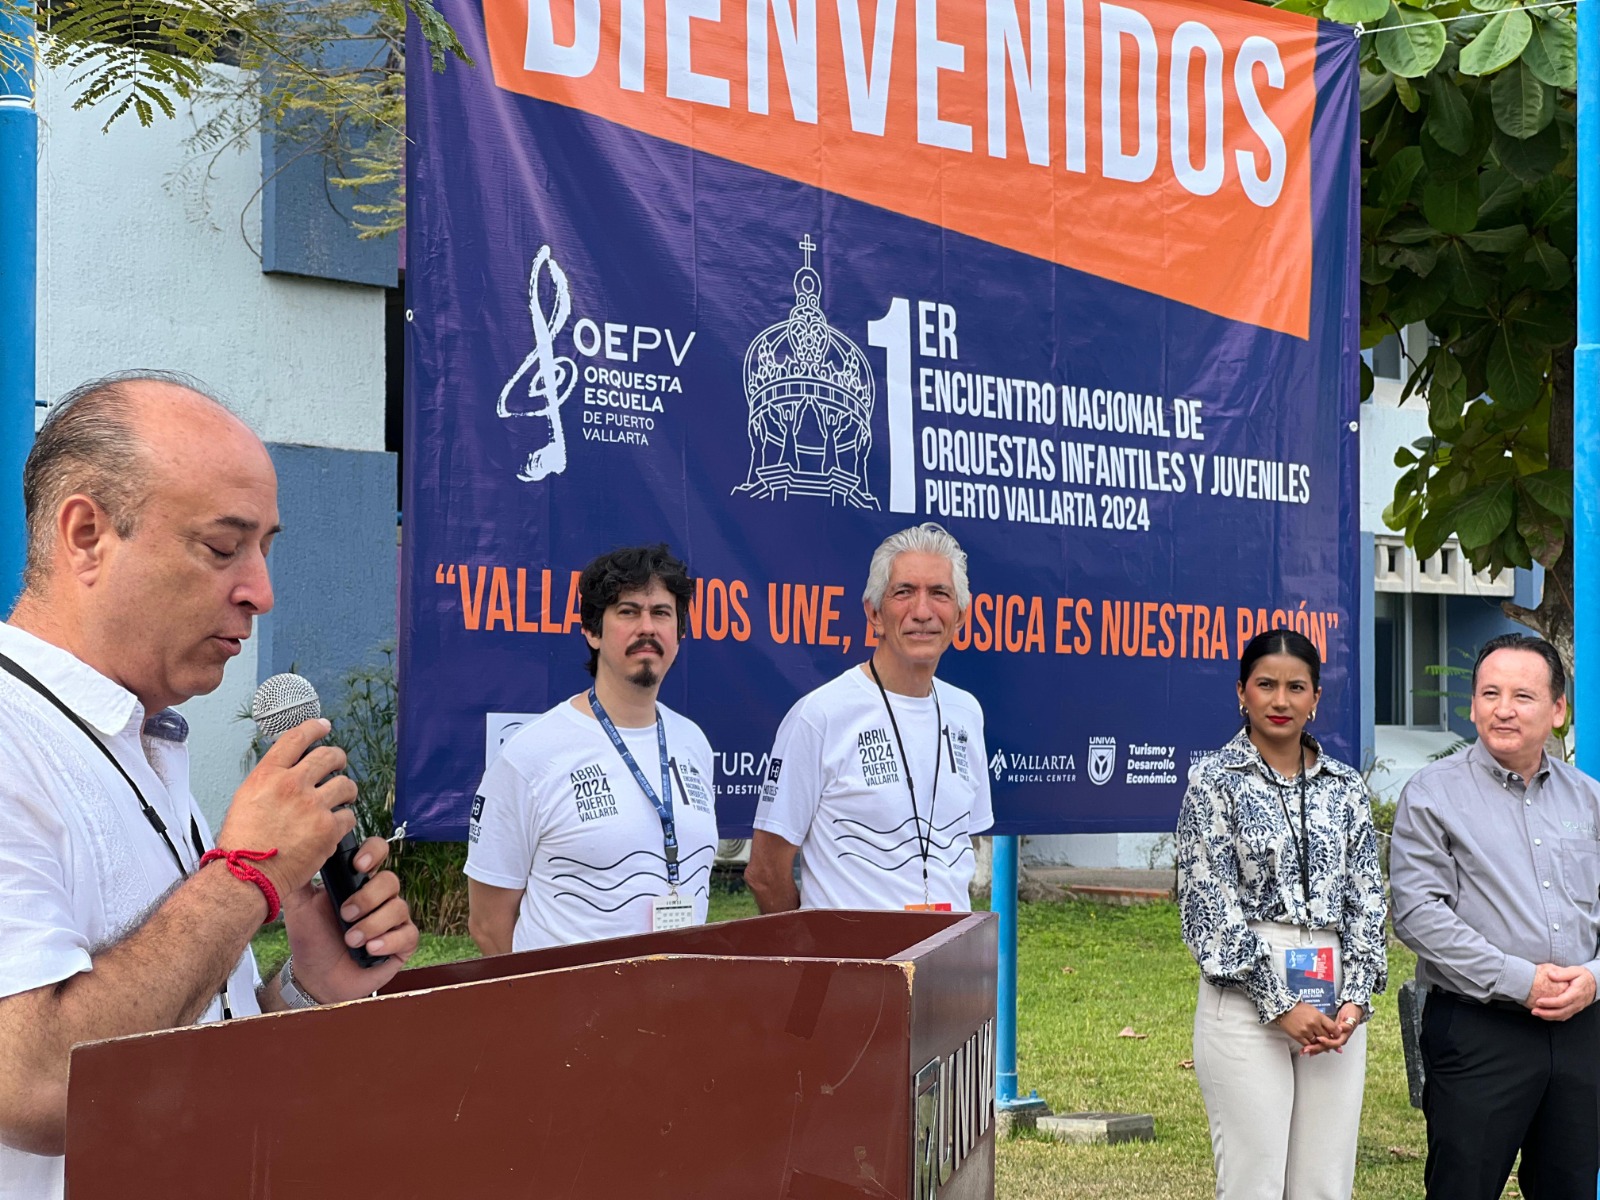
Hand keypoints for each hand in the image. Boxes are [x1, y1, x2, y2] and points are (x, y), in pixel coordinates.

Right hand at [215, 719, 357, 904]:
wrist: (246, 875)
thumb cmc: (242, 845)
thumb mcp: (246, 800)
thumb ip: (269, 783)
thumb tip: (287, 774)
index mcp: (267, 775)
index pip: (295, 738)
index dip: (314, 728)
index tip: (323, 726)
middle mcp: (290, 784)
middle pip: (328, 756)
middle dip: (338, 759)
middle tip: (340, 765)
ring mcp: (311, 805)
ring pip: (345, 784)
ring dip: (347, 791)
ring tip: (344, 798)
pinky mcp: (327, 827)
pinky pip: (349, 816)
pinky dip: (345, 821)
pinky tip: (337, 826)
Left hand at [282, 836, 418, 1001]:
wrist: (316, 978)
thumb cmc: (311, 939)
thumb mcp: (299, 905)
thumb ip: (300, 878)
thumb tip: (299, 850)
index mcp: (358, 881)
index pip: (377, 851)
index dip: (373, 852)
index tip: (358, 865)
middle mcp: (380, 897)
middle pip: (391, 880)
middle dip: (367, 898)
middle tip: (345, 915)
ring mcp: (393, 919)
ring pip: (399, 908)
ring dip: (372, 925)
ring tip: (352, 940)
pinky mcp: (403, 942)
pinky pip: (408, 934)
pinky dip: (388, 941)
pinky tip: (370, 950)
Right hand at [1273, 1001, 1338, 1049]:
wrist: (1283, 1008)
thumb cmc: (1298, 1008)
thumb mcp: (1313, 1010)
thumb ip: (1323, 1020)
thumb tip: (1331, 1029)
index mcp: (1318, 1016)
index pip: (1333, 1028)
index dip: (1337, 1034)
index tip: (1337, 1036)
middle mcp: (1313, 1024)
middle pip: (1326, 1037)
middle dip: (1329, 1040)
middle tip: (1332, 1043)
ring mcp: (1305, 1031)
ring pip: (1318, 1042)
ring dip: (1320, 1044)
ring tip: (1321, 1043)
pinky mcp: (1298, 1036)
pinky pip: (1308, 1045)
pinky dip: (1311, 1046)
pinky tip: (1312, 1045)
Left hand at [1304, 1003, 1364, 1054]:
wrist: (1353, 1011)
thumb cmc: (1352, 1014)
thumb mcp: (1351, 1018)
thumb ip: (1346, 1025)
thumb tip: (1340, 1029)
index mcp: (1344, 1036)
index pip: (1334, 1043)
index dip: (1326, 1042)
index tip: (1319, 1039)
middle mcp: (1338, 1039)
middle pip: (1327, 1046)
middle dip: (1317, 1048)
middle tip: (1307, 1049)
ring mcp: (1333, 1038)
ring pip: (1323, 1046)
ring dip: (1313, 1048)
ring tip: (1304, 1050)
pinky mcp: (1329, 1035)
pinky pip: (1321, 1042)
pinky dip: (1314, 1044)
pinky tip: (1306, 1047)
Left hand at [1530, 964, 1596, 1021]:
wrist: (1594, 983)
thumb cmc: (1583, 976)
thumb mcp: (1575, 971)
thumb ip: (1563, 973)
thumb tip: (1550, 975)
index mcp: (1576, 993)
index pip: (1562, 1001)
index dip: (1550, 1003)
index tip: (1538, 1002)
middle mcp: (1577, 1003)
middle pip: (1561, 1012)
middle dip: (1546, 1013)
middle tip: (1534, 1011)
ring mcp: (1576, 1008)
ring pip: (1562, 1016)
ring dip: (1549, 1017)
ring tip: (1536, 1013)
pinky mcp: (1574, 1009)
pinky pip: (1564, 1016)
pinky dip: (1554, 1017)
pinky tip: (1545, 1015)